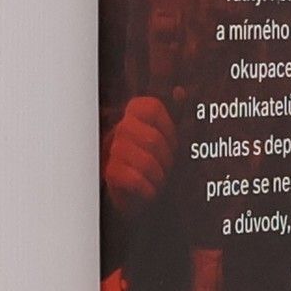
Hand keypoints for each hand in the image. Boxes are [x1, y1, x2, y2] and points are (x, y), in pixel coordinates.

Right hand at [103, 95, 176, 217]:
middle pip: (152, 139)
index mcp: (135, 115)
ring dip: (158, 176)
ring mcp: (113, 151)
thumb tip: (180, 91)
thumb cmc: (157, 165)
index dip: (169, 128)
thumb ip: (178, 114)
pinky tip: (148, 191)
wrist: (139, 198)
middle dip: (166, 159)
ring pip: (145, 161)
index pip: (153, 107)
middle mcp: (121, 129)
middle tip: (165, 168)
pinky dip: (148, 189)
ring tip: (157, 180)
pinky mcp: (110, 173)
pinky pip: (134, 179)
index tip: (173, 144)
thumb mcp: (172, 139)